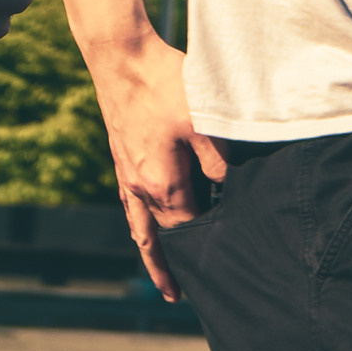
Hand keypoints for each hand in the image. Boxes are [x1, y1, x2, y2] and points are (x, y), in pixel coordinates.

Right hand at [88, 31, 226, 302]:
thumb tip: (230, 189)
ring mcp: (128, 176)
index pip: (188, 230)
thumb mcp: (202, 119)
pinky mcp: (122, 161)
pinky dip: (140, 228)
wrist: (121, 58)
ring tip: (167, 285)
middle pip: (166, 235)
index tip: (226, 266)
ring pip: (143, 229)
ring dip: (156, 257)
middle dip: (181, 262)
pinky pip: (131, 208)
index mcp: (163, 183)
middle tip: (199, 291)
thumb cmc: (165, 85)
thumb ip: (218, 158)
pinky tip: (143, 233)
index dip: (207, 248)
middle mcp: (141, 188)